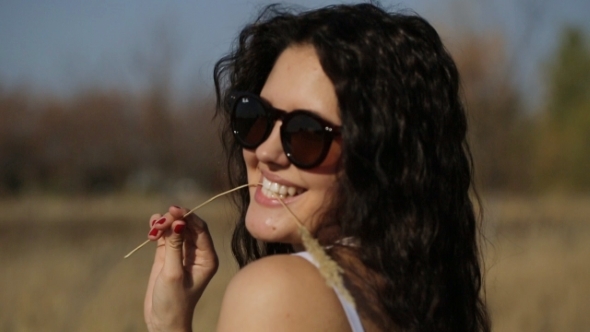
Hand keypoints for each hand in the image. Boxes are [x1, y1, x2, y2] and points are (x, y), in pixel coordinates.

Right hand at [144, 206, 218, 331]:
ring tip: (152, 229)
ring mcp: (183, 253)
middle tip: (158, 223)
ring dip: (164, 224)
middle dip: (173, 220)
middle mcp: (198, 253)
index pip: (200, 229)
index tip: (173, 209)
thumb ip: (174, 246)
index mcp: (207, 257)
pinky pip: (166, 236)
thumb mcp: (173, 273)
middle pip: (187, 226)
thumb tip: (178, 221)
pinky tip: (151, 226)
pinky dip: (159, 230)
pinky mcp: (168, 256)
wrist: (163, 323)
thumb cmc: (173, 302)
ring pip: (176, 229)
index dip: (187, 216)